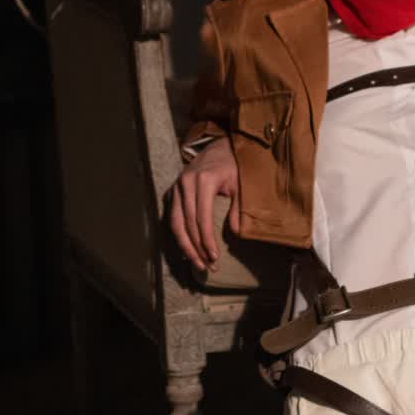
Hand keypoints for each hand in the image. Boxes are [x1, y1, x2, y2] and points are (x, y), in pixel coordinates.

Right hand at [168, 140, 239, 271]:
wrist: (221, 147)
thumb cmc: (235, 166)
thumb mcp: (242, 184)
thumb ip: (239, 207)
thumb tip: (235, 233)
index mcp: (203, 180)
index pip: (201, 217)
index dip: (207, 240)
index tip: (215, 258)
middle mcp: (185, 183)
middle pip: (187, 223)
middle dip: (197, 248)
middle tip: (208, 267)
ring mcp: (176, 187)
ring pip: (176, 223)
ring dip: (186, 246)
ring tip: (198, 263)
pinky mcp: (173, 191)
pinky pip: (173, 217)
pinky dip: (179, 235)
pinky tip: (189, 249)